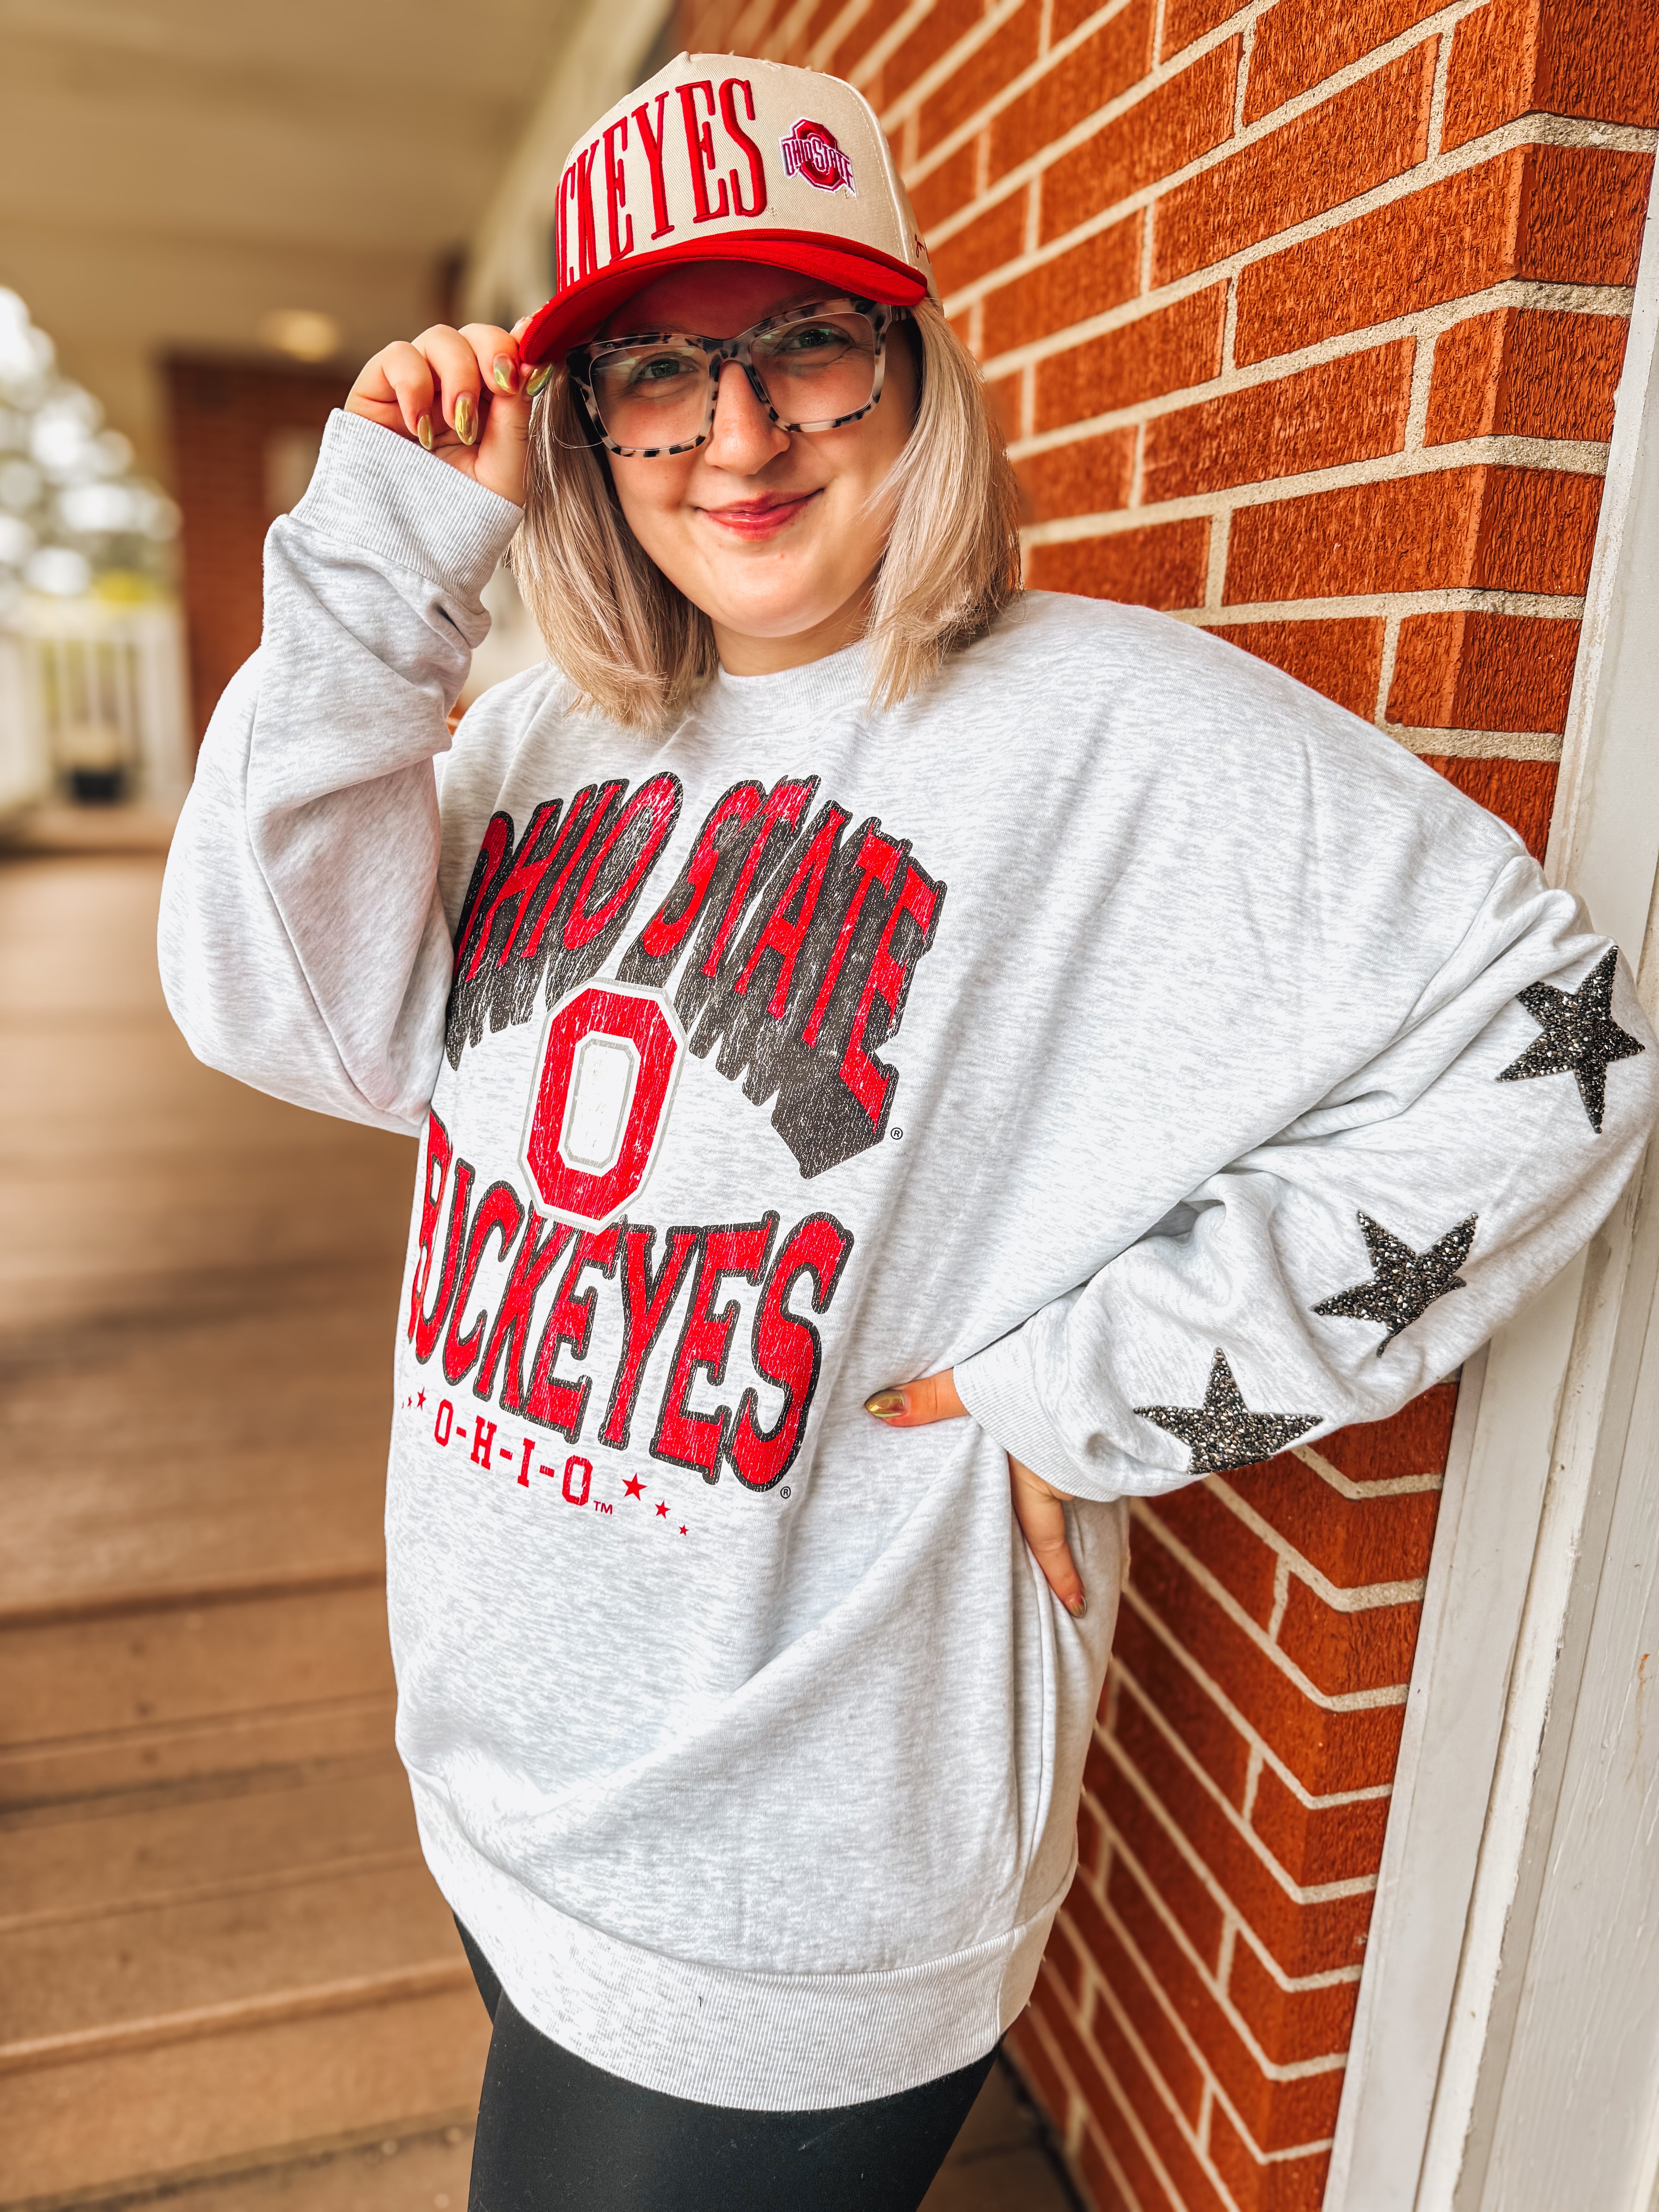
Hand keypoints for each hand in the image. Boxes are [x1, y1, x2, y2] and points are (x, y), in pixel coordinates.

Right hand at [345, 320, 547, 505]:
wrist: (415, 547)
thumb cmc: (462, 515)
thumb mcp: (505, 469)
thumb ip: (517, 415)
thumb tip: (529, 361)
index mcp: (488, 403)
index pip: (504, 350)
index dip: (518, 342)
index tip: (530, 354)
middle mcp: (453, 387)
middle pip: (474, 334)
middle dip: (491, 352)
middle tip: (499, 388)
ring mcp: (416, 386)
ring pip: (438, 337)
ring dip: (457, 374)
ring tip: (458, 424)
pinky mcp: (378, 391)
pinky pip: (397, 356)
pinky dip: (413, 384)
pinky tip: (420, 426)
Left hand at [865, 1370, 1085, 1616]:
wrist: (1101, 1354)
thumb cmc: (1039, 1380)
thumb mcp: (977, 1388)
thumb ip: (932, 1400)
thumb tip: (878, 1409)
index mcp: (1037, 1482)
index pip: (1047, 1540)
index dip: (1062, 1576)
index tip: (1076, 1605)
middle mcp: (1069, 1478)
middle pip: (1061, 1510)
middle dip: (1062, 1529)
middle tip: (1066, 1560)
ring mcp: (1096, 1458)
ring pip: (1080, 1480)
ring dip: (1072, 1480)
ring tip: (1068, 1481)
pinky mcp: (1113, 1431)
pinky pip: (1096, 1455)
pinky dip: (1087, 1453)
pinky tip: (1087, 1440)